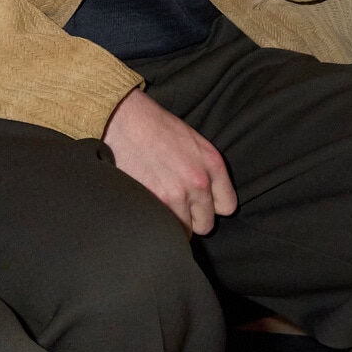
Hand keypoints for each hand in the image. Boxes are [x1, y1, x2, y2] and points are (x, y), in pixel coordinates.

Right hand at [104, 88, 236, 234]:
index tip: (198, 205)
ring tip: (158, 207)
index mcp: (212, 165)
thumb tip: (207, 197)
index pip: (227, 206)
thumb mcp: (194, 142)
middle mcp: (198, 183)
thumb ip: (206, 171)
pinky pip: (161, 228)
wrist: (124, 120)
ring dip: (170, 224)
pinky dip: (154, 223)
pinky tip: (146, 208)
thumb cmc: (156, 127)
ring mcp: (175, 196)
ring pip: (182, 232)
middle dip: (191, 220)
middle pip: (205, 224)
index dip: (211, 207)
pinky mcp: (152, 203)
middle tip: (175, 208)